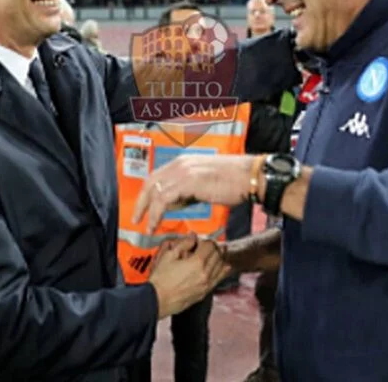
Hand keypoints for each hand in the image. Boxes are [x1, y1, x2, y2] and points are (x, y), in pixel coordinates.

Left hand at [133, 154, 254, 233]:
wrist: (250, 177)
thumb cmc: (234, 181)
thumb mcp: (205, 183)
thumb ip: (189, 190)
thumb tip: (177, 201)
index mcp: (185, 161)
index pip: (158, 175)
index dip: (149, 192)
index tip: (144, 207)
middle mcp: (181, 163)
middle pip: (150, 181)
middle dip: (141, 201)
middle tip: (137, 217)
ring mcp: (183, 171)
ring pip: (155, 190)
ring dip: (148, 210)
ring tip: (147, 226)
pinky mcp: (188, 181)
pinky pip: (163, 199)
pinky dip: (156, 213)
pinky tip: (156, 224)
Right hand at [148, 235, 230, 318]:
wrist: (157, 300)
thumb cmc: (161, 279)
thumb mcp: (168, 256)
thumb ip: (183, 244)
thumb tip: (192, 237)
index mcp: (197, 262)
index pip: (209, 245)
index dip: (205, 240)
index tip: (200, 240)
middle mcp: (205, 273)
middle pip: (217, 255)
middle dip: (214, 247)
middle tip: (209, 245)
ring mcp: (206, 284)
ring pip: (221, 267)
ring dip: (220, 257)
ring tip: (219, 252)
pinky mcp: (204, 292)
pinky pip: (219, 279)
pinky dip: (222, 271)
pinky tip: (225, 267)